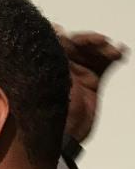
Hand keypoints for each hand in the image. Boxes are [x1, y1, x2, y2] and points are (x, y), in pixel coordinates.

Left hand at [57, 29, 127, 144]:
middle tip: (100, 42)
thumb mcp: (47, 82)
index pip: (56, 42)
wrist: (64, 138)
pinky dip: (114, 56)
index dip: (67, 36)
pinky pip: (105, 65)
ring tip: (113, 51)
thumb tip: (55, 30)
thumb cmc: (47, 113)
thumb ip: (52, 58)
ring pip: (93, 52)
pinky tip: (121, 51)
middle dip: (90, 41)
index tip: (76, 37)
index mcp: (45, 65)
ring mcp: (79, 73)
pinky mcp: (93, 82)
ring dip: (105, 48)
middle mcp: (61, 66)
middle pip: (78, 44)